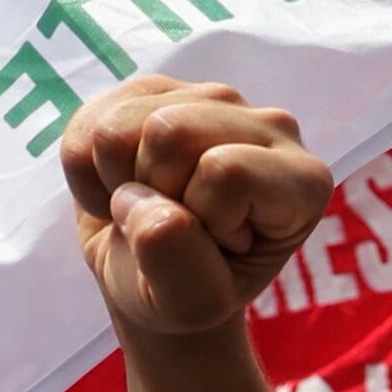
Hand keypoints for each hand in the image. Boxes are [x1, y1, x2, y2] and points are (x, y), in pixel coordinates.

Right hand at [59, 77, 331, 336]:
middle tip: (172, 224)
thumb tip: (144, 205)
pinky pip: (89, 122)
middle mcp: (270, 126)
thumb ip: (178, 263)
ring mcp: (211, 100)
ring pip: (121, 126)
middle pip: (169, 133)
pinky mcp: (156, 90)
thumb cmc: (187, 292)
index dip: (201, 217)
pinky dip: (87, 170)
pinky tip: (123, 187)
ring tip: (148, 207)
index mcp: (304, 180)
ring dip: (117, 182)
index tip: (217, 246)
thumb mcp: (191, 302)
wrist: (149, 278)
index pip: (226, 171)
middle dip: (150, 193)